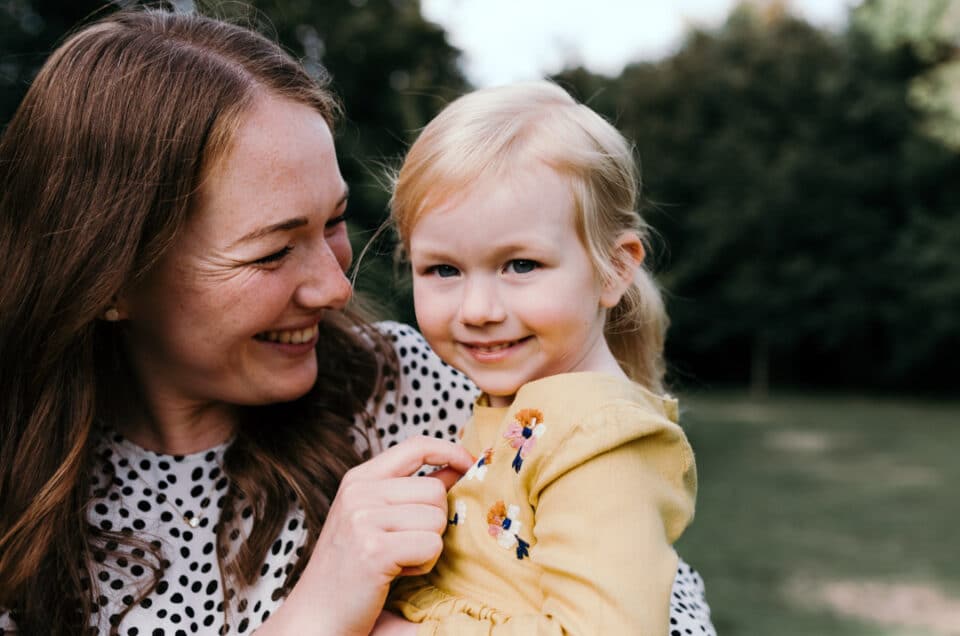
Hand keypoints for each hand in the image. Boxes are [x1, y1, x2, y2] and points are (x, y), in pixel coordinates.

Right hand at [256, 437, 473, 635]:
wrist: (316, 616)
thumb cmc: (351, 570)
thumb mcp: (376, 517)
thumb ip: (412, 491)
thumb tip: (457, 467)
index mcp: (359, 479)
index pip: (415, 446)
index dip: (449, 451)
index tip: (469, 463)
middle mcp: (359, 492)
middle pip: (435, 490)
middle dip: (433, 522)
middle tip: (404, 546)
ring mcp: (363, 518)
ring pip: (436, 519)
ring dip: (427, 548)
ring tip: (397, 561)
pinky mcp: (374, 549)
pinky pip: (430, 546)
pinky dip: (422, 566)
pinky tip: (394, 575)